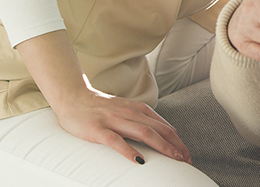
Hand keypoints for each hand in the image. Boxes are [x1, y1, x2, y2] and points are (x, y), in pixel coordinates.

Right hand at [16, 30, 191, 164]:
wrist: (73, 97)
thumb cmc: (100, 108)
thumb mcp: (125, 110)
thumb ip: (141, 120)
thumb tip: (161, 135)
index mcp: (138, 109)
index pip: (164, 126)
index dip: (178, 141)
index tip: (187, 155)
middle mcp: (129, 113)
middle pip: (159, 129)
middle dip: (176, 145)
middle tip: (186, 161)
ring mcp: (114, 120)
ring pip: (143, 133)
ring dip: (162, 147)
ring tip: (173, 159)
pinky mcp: (97, 129)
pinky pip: (115, 141)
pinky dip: (129, 151)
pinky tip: (139, 161)